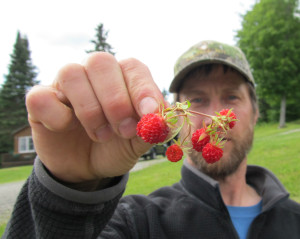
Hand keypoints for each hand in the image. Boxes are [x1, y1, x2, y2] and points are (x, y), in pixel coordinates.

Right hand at [26, 52, 164, 182]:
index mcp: (122, 79)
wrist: (86, 168)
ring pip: (72, 74)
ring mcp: (65, 86)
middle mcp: (93, 75)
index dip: (142, 88)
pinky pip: (41, 97)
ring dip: (90, 110)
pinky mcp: (41, 100)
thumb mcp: (137, 143)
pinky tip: (66, 129)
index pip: (133, 68)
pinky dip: (57, 116)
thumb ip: (152, 130)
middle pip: (101, 62)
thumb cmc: (115, 148)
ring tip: (101, 135)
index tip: (148, 114)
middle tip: (123, 130)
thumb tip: (165, 119)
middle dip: (115, 99)